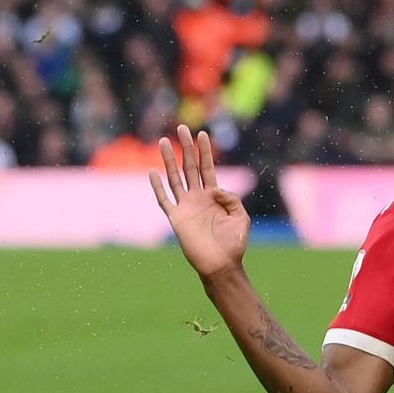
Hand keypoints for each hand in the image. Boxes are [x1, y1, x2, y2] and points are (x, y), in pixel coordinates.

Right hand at [149, 125, 249, 280]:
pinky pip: (164, 200)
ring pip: (174, 178)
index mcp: (214, 196)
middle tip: (182, 128)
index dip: (205, 151)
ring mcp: (185, 207)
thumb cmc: (234, 243)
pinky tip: (152, 172)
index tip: (202, 134)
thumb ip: (231, 198)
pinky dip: (158, 187)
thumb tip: (214, 189)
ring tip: (163, 142)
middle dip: (186, 148)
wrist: (221, 264)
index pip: (207, 168)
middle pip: (190, 167)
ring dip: (169, 160)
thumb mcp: (241, 217)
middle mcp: (197, 198)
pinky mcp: (176, 218)